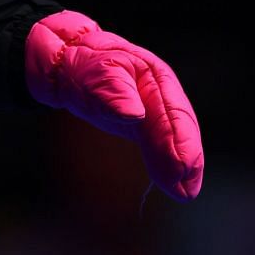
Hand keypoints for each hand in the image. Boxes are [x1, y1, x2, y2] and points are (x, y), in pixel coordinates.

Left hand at [24, 10, 203, 200]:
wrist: (68, 63)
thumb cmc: (84, 63)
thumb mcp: (95, 70)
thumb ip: (113, 90)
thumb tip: (134, 113)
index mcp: (155, 76)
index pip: (173, 111)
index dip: (181, 141)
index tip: (182, 166)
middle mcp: (161, 94)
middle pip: (179, 127)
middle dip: (186, 157)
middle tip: (185, 189)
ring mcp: (154, 110)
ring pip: (174, 139)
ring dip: (181, 167)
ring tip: (184, 192)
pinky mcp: (143, 126)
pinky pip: (160, 145)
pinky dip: (167, 164)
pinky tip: (175, 183)